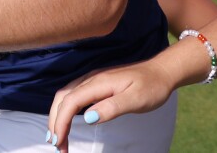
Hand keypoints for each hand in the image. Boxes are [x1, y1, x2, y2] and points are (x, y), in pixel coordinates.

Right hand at [48, 59, 180, 149]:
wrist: (161, 72)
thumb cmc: (152, 87)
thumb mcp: (136, 100)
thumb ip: (112, 108)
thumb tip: (88, 118)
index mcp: (99, 83)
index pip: (70, 102)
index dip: (61, 122)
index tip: (59, 143)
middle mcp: (92, 79)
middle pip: (62, 99)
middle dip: (55, 122)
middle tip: (56, 146)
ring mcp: (93, 80)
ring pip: (65, 96)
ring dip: (58, 116)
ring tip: (58, 138)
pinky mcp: (97, 84)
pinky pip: (73, 95)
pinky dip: (65, 110)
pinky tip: (67, 121)